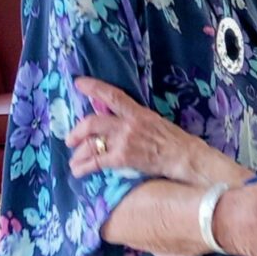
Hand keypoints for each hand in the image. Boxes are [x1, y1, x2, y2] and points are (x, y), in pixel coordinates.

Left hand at [67, 77, 226, 184]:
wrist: (186, 158)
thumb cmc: (177, 142)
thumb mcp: (156, 122)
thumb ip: (137, 120)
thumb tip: (120, 121)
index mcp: (138, 112)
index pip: (112, 96)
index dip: (94, 88)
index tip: (79, 83)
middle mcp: (128, 124)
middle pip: (93, 122)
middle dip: (77, 131)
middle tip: (70, 139)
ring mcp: (125, 141)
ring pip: (92, 143)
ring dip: (79, 153)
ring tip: (74, 161)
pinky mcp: (123, 158)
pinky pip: (97, 162)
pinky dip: (84, 167)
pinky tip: (78, 172)